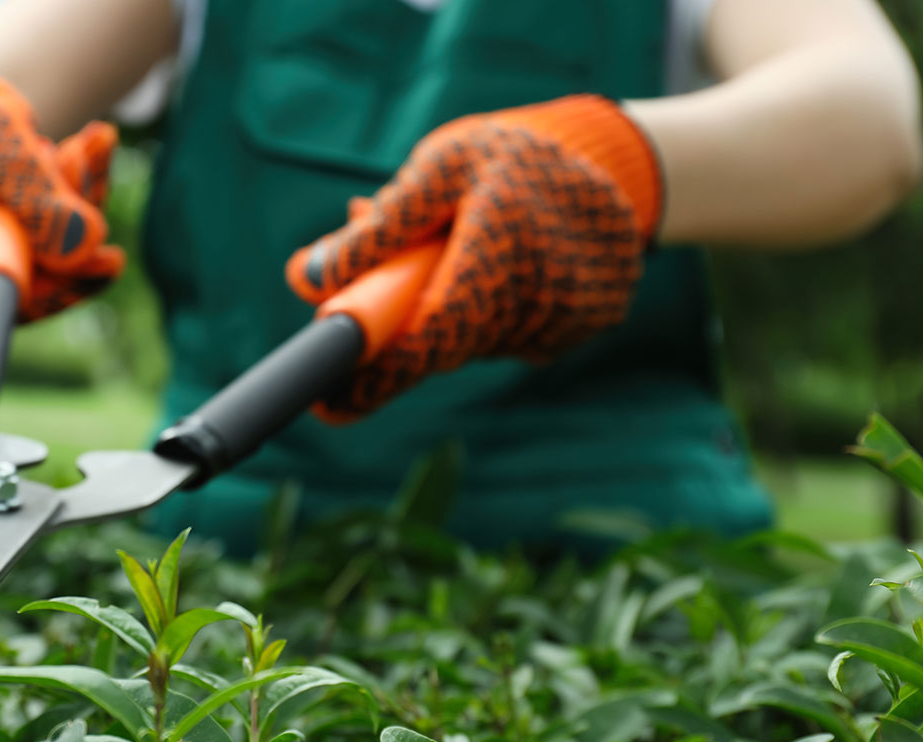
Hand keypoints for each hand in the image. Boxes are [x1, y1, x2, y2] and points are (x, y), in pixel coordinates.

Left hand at [286, 95, 662, 421]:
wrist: (618, 159)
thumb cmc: (511, 156)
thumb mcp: (440, 168)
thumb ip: (378, 226)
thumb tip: (304, 277)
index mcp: (503, 248)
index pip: (431, 335)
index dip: (376, 376)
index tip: (327, 404)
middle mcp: (544, 294)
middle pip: (447, 344)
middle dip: (399, 331)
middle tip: (367, 299)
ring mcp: (570, 318)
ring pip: (476, 341)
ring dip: (445, 312)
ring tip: (449, 252)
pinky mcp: (586, 328)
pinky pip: (511, 335)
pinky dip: (486, 311)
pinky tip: (496, 265)